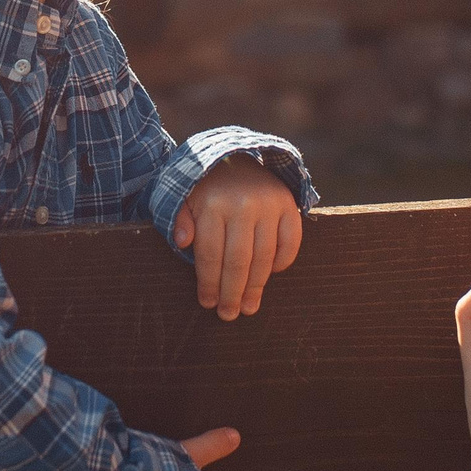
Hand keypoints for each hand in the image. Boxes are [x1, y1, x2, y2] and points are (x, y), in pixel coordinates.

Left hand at [172, 157, 303, 319]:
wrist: (234, 157)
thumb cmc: (205, 189)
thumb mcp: (183, 198)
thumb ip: (179, 220)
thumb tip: (182, 242)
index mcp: (212, 205)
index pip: (211, 254)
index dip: (209, 283)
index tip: (208, 303)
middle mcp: (242, 204)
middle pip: (238, 260)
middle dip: (232, 293)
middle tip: (229, 314)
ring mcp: (269, 204)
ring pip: (264, 256)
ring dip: (256, 286)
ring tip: (249, 306)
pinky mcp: (288, 205)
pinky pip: (290, 242)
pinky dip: (282, 262)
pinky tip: (271, 276)